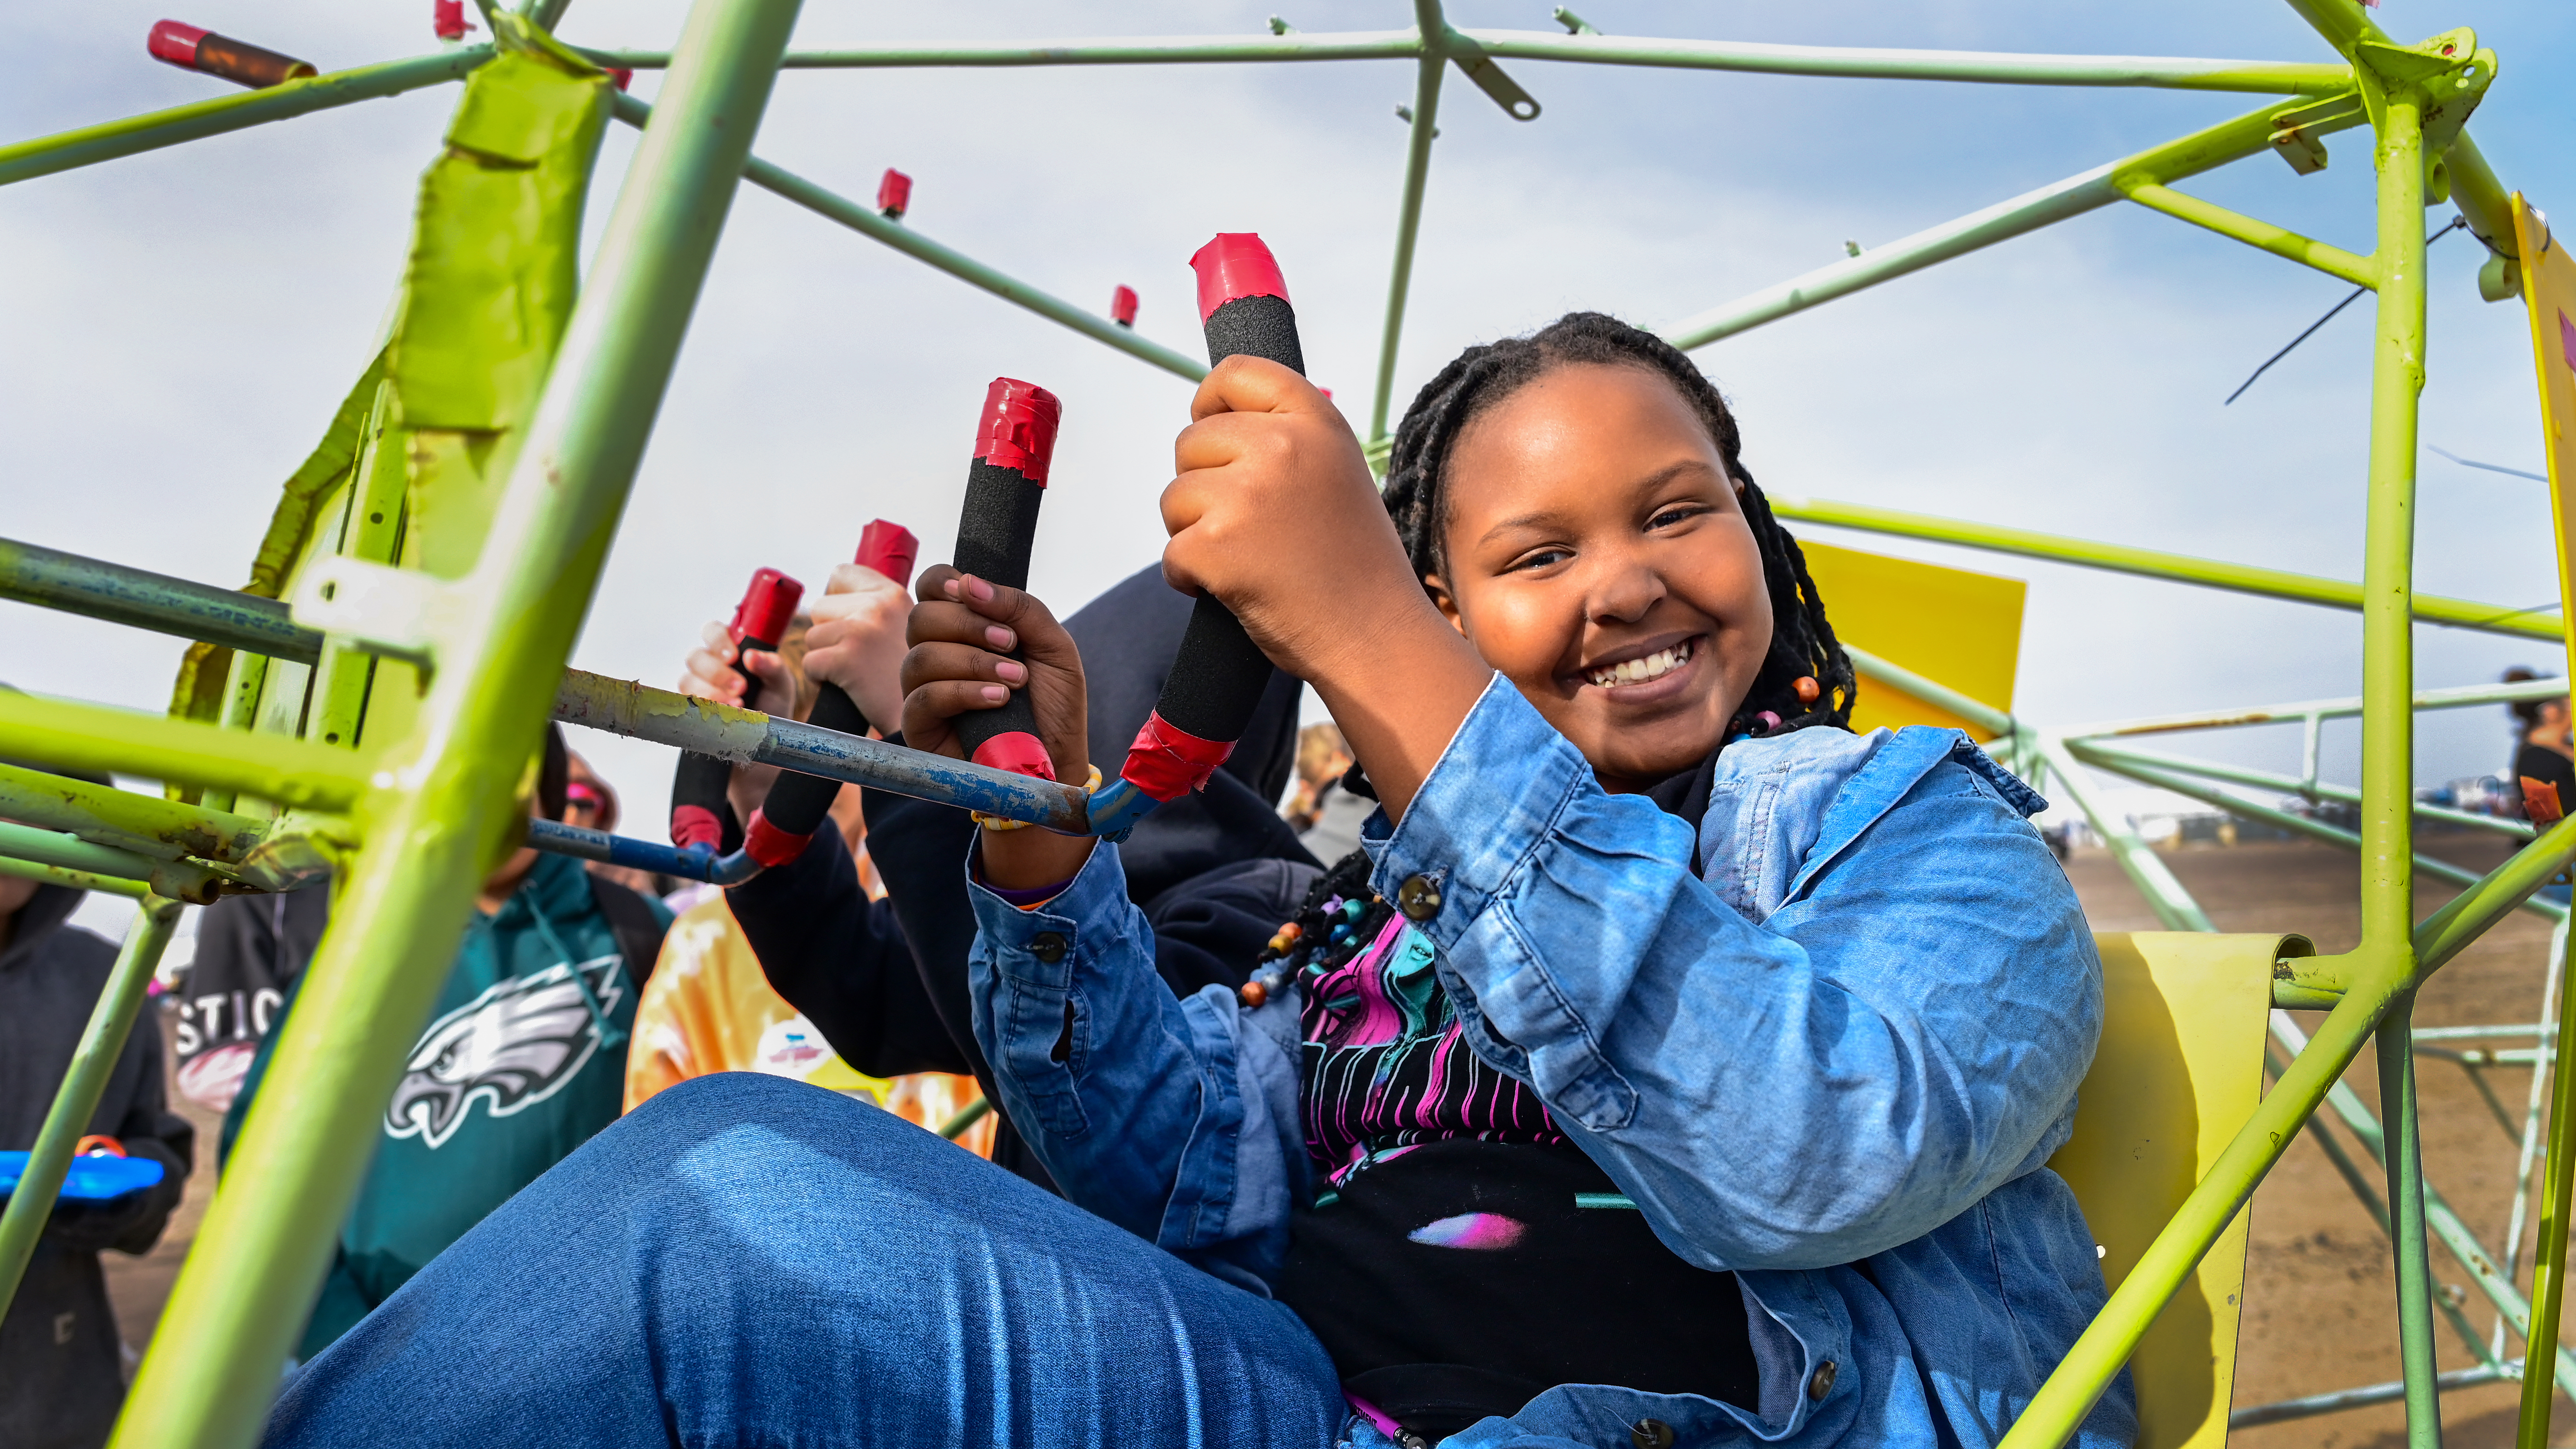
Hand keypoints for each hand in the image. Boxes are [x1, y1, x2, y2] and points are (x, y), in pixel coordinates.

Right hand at [679, 620, 795, 824]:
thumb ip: (773, 668)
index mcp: (731, 653)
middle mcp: (708, 669)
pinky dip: (703, 709)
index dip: (718, 639)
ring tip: (736, 707)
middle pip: (695, 656)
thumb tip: (753, 656)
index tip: (735, 656)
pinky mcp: (688, 714)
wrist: (763, 755)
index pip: (712, 632)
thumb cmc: (773, 714)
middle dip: (716, 671)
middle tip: (741, 688)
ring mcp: (695, 692)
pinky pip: (683, 705)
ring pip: (686, 680)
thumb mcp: (782, 689)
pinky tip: (723, 716)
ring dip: (709, 692)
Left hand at [802, 562, 910, 735]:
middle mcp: (879, 605)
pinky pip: (811, 664)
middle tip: (859, 656)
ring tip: (857, 674)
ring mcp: (862, 630)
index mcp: (894, 593)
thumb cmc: (918, 679)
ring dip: (825, 658)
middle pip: (821, 607)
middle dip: (830, 633)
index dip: (839, 600)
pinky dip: (821, 680)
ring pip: (813, 637)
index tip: (852, 623)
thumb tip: (836, 585)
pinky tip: (849, 689)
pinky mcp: (847, 659)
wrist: (930, 720)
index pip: (842, 574)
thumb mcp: (913, 629)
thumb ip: (882, 608)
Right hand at [899, 569, 1087, 778]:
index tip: (972, 592)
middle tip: (1011, 643)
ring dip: (972, 662)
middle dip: (968, 624)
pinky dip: (963, 692)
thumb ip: (1019, 607)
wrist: (1059, 760)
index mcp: (963, 627)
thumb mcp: (1054, 646)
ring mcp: (924, 690)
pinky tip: (997, 699)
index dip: (944, 582)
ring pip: (920, 657)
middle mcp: (937, 654)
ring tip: (1015, 680)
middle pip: (921, 617)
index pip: (931, 586)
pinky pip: (922, 698)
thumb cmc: (1055, 704)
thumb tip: (968, 583)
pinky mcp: (921, 727)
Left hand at [1162, 357, 1487, 815]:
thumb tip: (1215, 424)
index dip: (1210, 401)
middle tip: (1245, 526)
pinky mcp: (1216, 544)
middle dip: (1201, 484)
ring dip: (1192, 531)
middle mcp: (1282, 446)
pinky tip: (1232, 591)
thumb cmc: (1355, 567)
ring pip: (1174, 497)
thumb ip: (1288, 441)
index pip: (1235, 372)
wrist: (1375, 638)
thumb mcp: (1338, 475)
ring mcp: (1246, 494)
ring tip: (1246, 560)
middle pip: (1191, 441)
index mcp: (1316, 421)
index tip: (1212, 428)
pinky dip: (1189, 577)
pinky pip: (1171, 550)